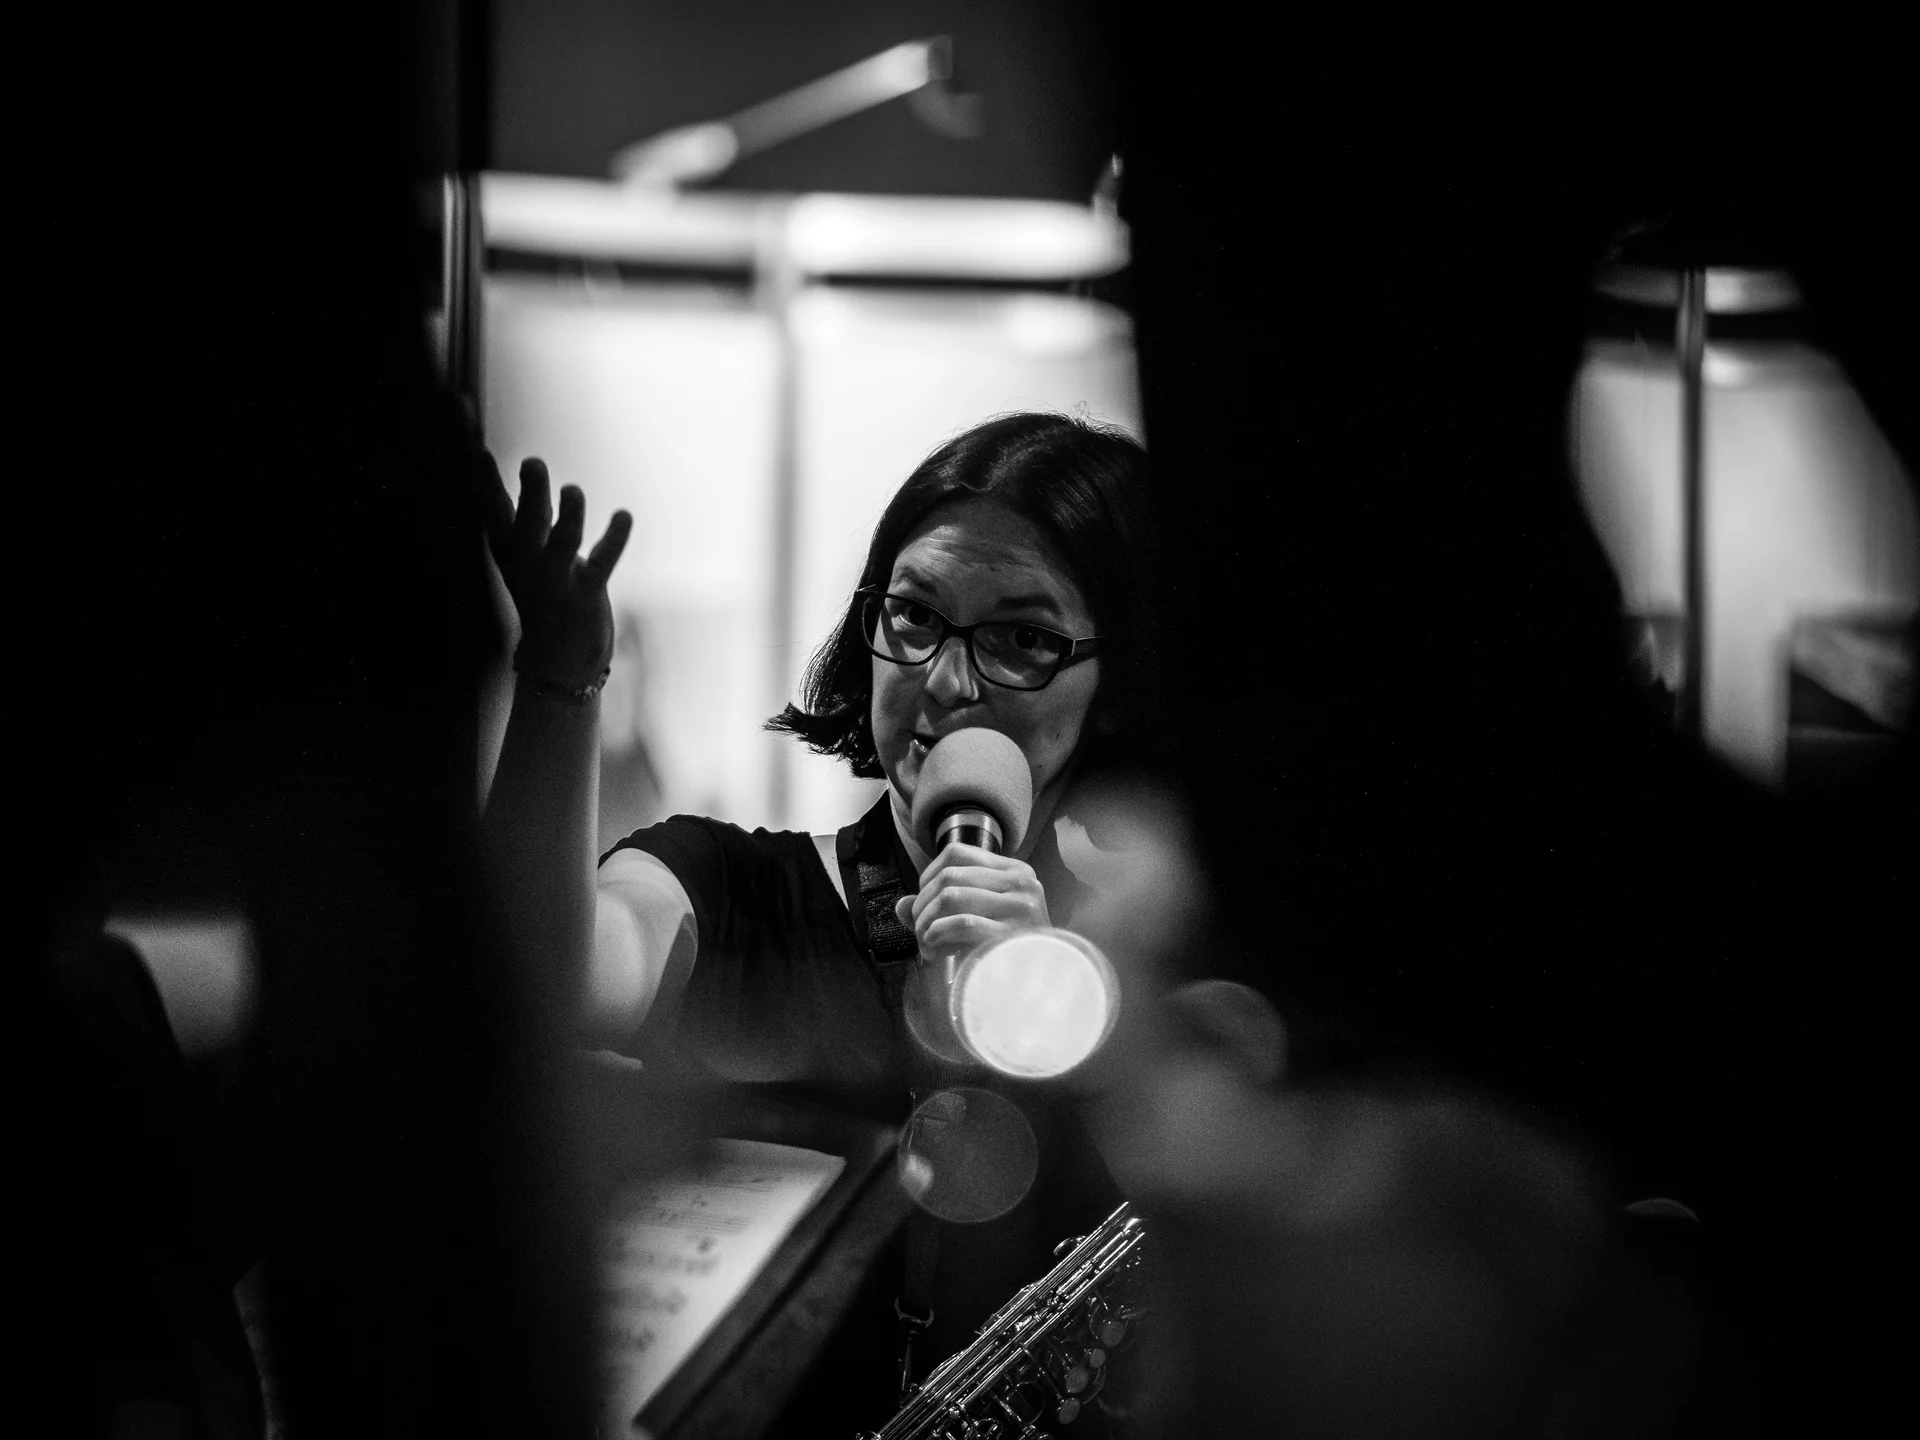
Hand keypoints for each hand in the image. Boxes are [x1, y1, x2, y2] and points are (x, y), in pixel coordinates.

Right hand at [478, 452, 631, 686]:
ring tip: (573, 490)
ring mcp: (556, 582)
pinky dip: (614, 539)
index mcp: (509, 551)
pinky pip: (602, 564)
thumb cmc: (542, 595)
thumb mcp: (522, 555)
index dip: (484, 481)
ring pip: (563, 543)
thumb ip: (521, 512)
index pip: (492, 510)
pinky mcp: (586, 596)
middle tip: (532, 462)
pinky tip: (624, 515)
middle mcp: (528, 565)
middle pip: (527, 524)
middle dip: (531, 494)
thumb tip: (512, 467)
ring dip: (570, 517)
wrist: (557, 660)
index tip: (479, 448)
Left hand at [894, 843, 1050, 959]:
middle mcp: (1021, 882)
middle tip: (918, 927)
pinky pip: (963, 923)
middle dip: (922, 903)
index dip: (928, 874)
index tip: (923, 901)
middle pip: (949, 876)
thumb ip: (941, 906)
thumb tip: (899, 905)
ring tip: (925, 940)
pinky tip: (934, 948)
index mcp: (1015, 870)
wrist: (1044, 981)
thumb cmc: (1008, 947)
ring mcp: (1021, 907)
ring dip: (926, 921)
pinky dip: (939, 933)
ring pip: (952, 896)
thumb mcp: (979, 916)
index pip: (956, 852)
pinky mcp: (1013, 933)